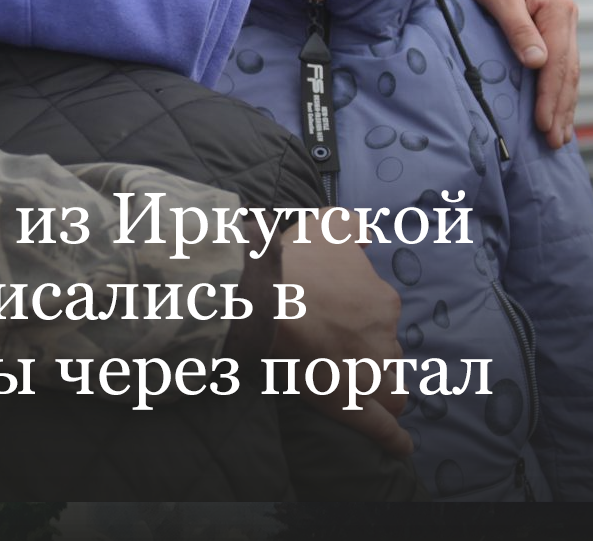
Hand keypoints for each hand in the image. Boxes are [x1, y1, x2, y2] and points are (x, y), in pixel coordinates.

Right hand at [273, 217, 411, 457]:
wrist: (270, 299)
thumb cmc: (298, 262)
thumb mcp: (328, 225)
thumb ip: (351, 226)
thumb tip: (365, 234)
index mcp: (381, 300)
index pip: (380, 310)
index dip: (358, 311)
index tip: (336, 309)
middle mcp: (383, 339)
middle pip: (385, 349)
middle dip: (370, 349)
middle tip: (339, 344)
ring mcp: (370, 375)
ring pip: (389, 387)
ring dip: (382, 387)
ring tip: (363, 387)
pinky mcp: (352, 405)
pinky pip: (382, 428)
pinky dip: (393, 438)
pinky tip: (400, 445)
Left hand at [466, 0, 578, 147]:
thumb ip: (517, 27)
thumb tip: (536, 63)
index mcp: (556, 12)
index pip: (555, 65)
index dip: (549, 98)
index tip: (543, 126)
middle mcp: (563, 17)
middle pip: (566, 72)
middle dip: (560, 108)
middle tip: (555, 142)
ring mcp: (558, 19)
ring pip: (566, 68)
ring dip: (562, 100)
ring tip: (558, 132)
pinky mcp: (547, 20)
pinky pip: (558, 58)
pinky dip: (558, 83)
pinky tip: (554, 100)